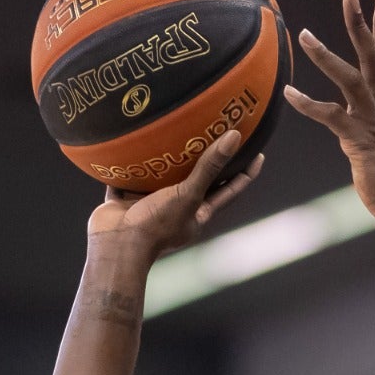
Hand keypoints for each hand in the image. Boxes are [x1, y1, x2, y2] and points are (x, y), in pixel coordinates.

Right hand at [86, 131, 263, 261]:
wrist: (116, 245)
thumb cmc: (157, 226)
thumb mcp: (188, 194)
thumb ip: (209, 167)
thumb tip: (235, 137)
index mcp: (197, 213)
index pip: (229, 191)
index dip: (244, 173)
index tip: (258, 153)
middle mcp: (176, 208)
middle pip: (196, 180)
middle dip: (207, 159)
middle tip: (219, 132)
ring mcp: (150, 204)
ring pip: (162, 176)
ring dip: (168, 158)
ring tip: (178, 129)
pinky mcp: (125, 199)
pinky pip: (130, 176)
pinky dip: (131, 162)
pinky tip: (134, 141)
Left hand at [285, 0, 374, 222]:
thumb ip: (364, 124)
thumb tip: (348, 122)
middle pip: (374, 55)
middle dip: (362, 24)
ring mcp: (372, 121)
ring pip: (350, 78)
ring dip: (326, 55)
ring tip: (304, 35)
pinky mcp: (359, 140)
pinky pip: (330, 116)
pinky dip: (308, 103)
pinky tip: (289, 94)